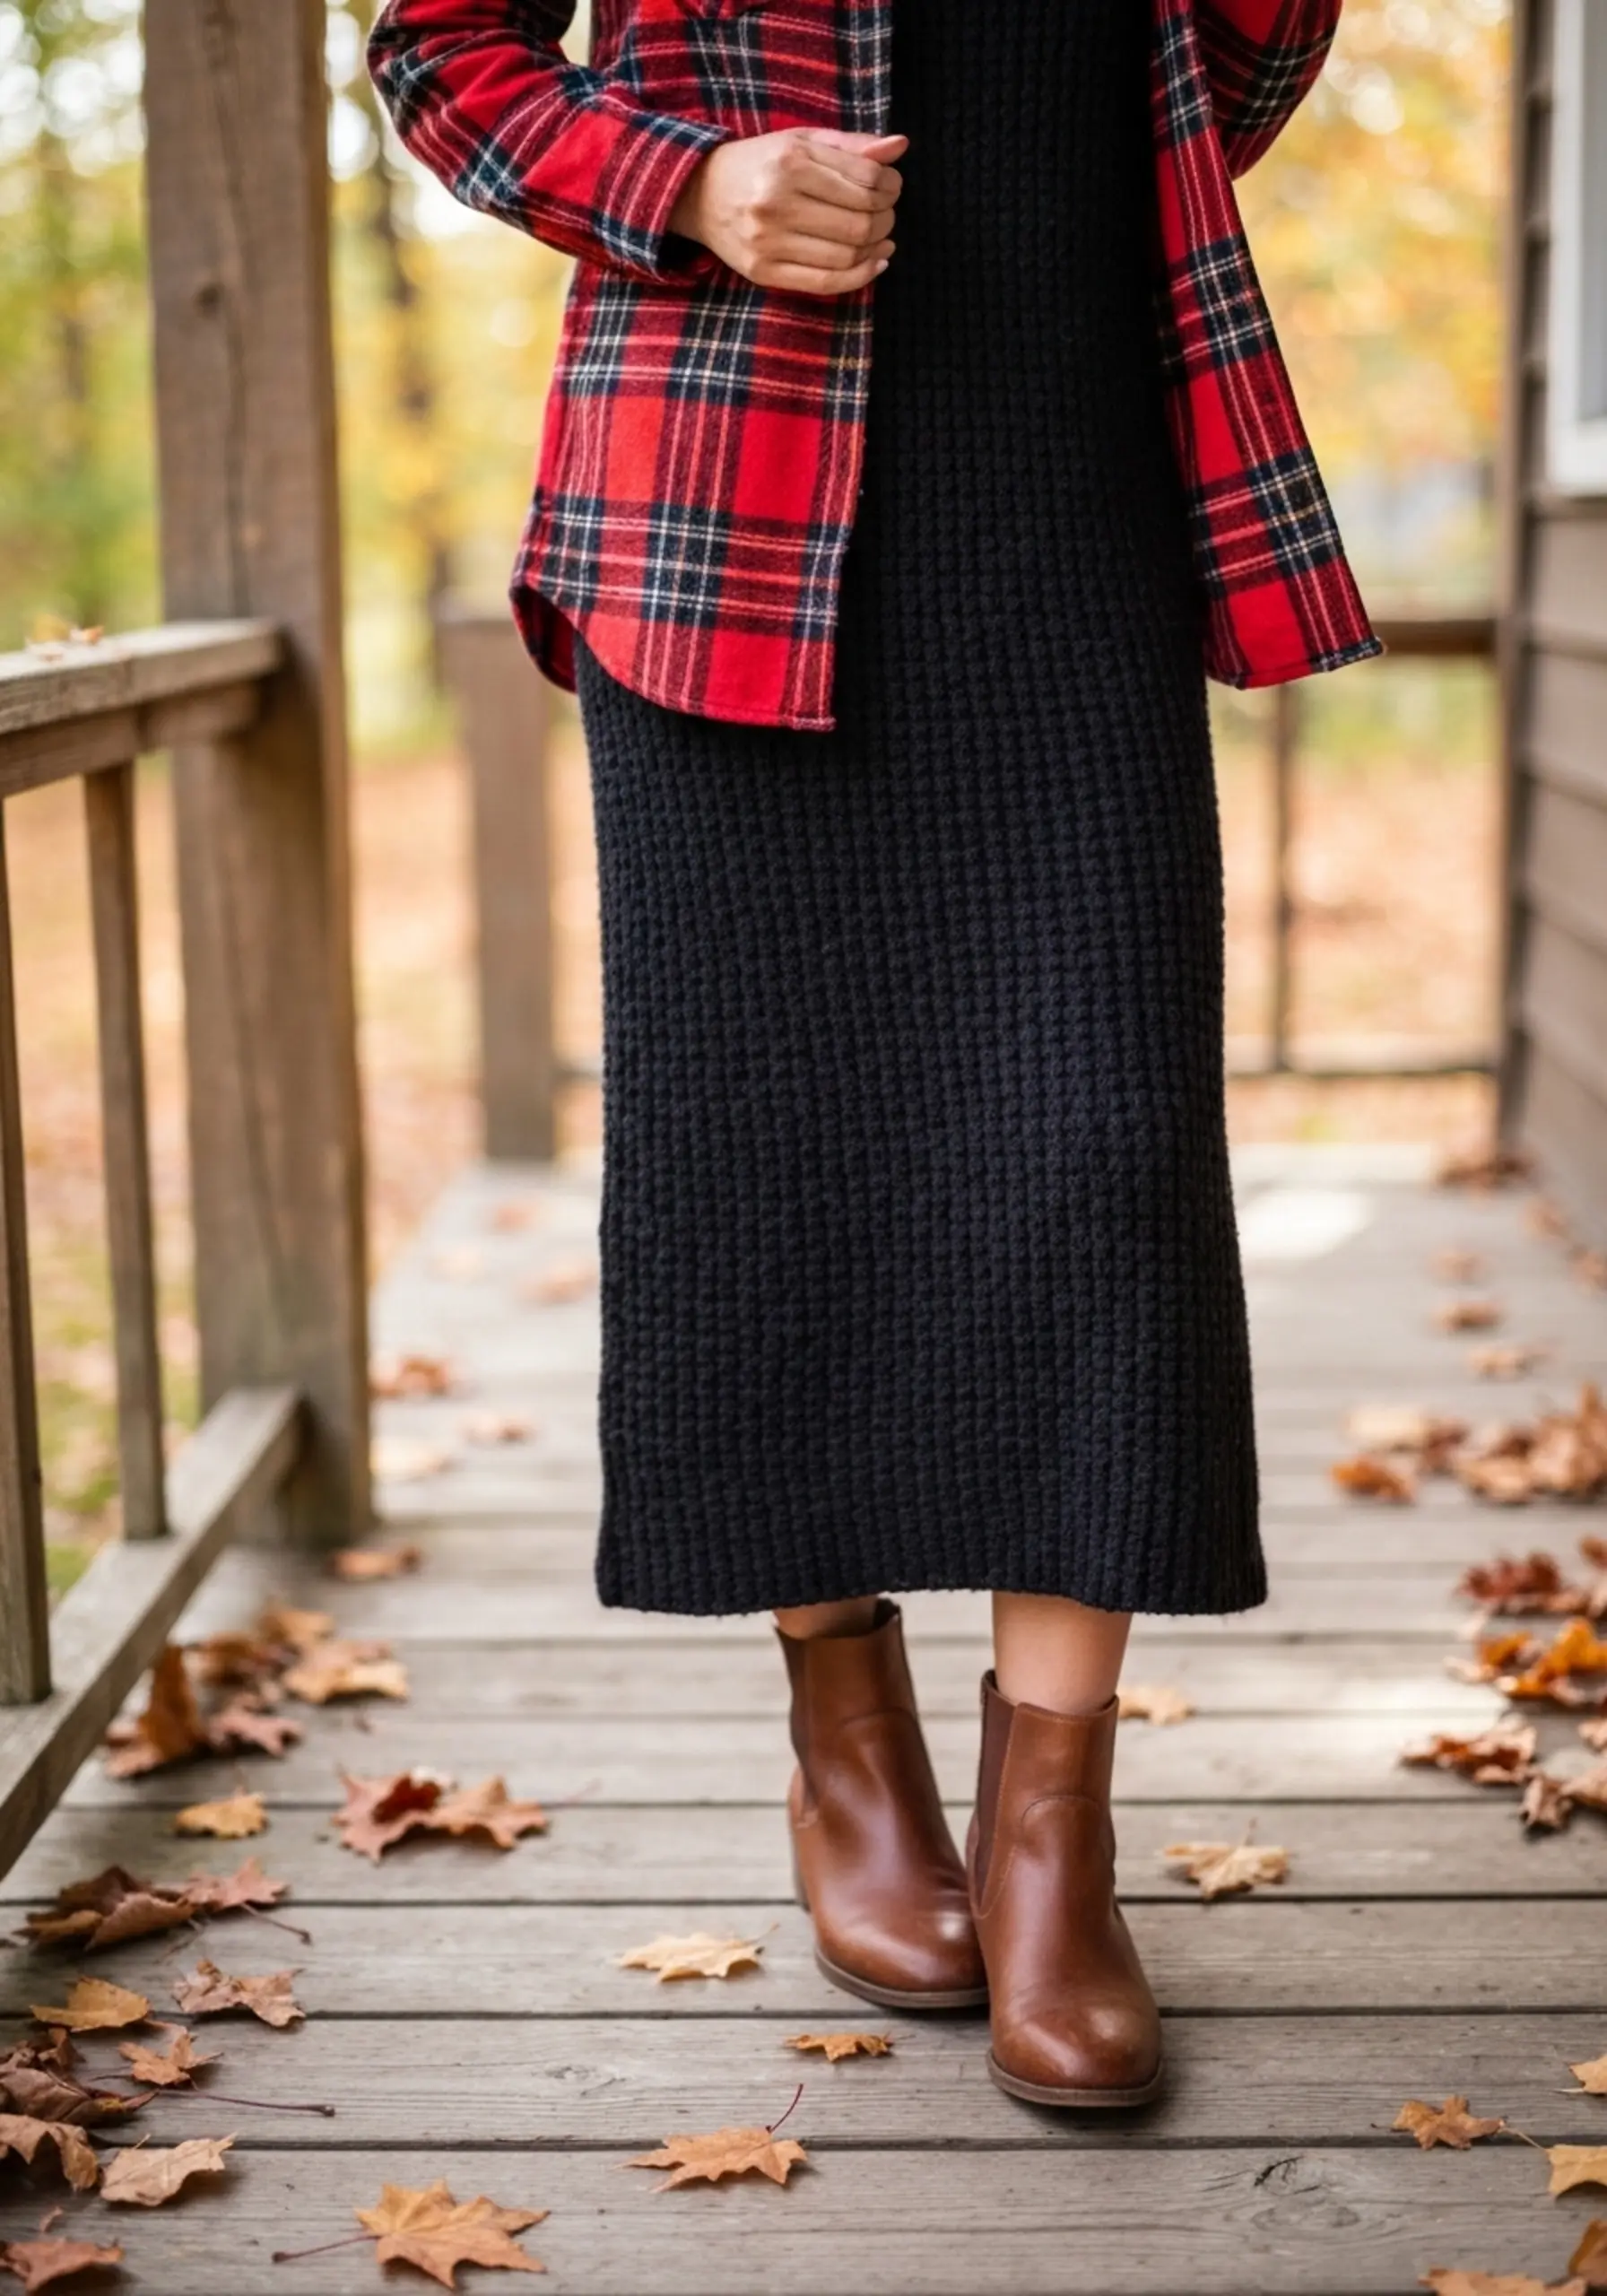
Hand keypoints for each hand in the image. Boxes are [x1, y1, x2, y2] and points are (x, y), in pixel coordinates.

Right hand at [669, 127, 905, 294]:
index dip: (889, 186)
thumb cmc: (760, 164)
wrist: (699, 194)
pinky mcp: (763, 272)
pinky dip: (860, 276)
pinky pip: (825, 283)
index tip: (892, 187)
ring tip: (880, 237)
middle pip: (860, 221)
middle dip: (886, 219)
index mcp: (790, 161)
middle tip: (887, 214)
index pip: (864, 180)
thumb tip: (900, 146)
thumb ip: (850, 145)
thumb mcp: (801, 142)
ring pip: (846, 254)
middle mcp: (777, 201)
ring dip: (875, 248)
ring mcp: (768, 241)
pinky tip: (874, 263)